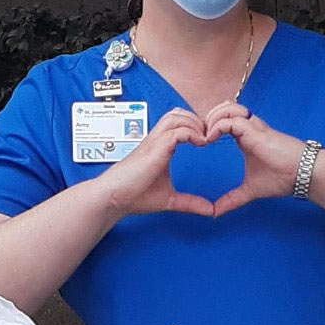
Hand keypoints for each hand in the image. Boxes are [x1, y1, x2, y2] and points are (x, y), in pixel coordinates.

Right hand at [98, 109, 214, 218]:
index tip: (206, 142)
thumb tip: (210, 210)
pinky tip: (200, 143)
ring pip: (176, 117)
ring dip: (194, 123)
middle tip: (208, 136)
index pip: (177, 124)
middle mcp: (156, 141)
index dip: (194, 127)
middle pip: (177, 113)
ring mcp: (154, 142)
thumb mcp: (170, 200)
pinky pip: (176, 131)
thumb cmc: (134, 196)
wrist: (114, 197)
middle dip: (196, 120)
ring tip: (204, 138)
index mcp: (158, 147)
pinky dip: (191, 133)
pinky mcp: (155, 149)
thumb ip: (190, 203)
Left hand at [204, 104, 305, 217]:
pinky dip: (217, 126)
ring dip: (211, 119)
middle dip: (207, 117)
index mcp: (245, 137)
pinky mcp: (255, 131)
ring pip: (227, 108)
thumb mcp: (250, 190)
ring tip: (203, 137)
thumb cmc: (283, 178)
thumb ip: (232, 200)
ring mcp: (252, 127)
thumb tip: (216, 213)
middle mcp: (248, 127)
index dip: (209, 126)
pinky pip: (231, 120)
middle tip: (197, 136)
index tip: (199, 143)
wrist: (303, 174)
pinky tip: (210, 139)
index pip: (223, 120)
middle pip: (223, 108)